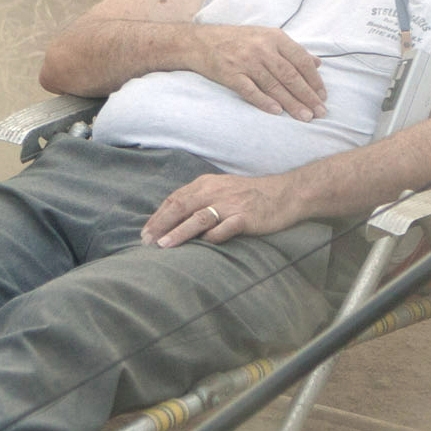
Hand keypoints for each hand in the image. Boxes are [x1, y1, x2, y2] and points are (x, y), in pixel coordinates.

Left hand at [144, 173, 304, 246]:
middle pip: (181, 206)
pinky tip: (202, 246)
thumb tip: (173, 220)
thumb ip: (199, 200)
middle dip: (161, 225)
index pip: (175, 199)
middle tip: (147, 241)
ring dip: (179, 232)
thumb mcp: (221, 190)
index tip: (145, 233)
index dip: (158, 216)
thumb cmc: (250, 195)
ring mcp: (231, 204)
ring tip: (164, 246)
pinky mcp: (246, 217)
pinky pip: (225, 228)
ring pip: (199, 217)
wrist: (285, 193)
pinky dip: (212, 237)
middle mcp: (216, 191)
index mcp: (206, 184)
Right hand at [192, 26, 326, 119]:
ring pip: (274, 85)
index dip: (314, 80)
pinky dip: (264, 102)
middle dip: (307, 96)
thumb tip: (317, 62)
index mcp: (274, 38)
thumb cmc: (238, 40)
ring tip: (305, 117)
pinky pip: (250, 90)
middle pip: (290, 75)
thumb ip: (292, 50)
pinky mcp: (231, 74)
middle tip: (320, 112)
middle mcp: (262, 49)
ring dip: (292, 103)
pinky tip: (277, 112)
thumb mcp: (267, 37)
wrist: (201, 41)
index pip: (301, 60)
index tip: (323, 95)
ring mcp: (246, 62)